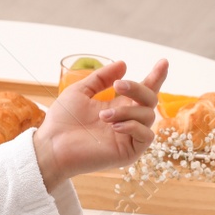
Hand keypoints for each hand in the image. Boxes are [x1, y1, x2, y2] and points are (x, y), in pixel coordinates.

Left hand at [32, 58, 168, 186]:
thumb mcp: (81, 91)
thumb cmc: (62, 121)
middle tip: (118, 85)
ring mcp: (129, 137)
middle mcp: (128, 120)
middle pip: (150, 100)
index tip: (163, 61)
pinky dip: (133, 126)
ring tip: (104, 116)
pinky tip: (115, 126)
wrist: (51, 146)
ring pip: (148, 116)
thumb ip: (101, 78)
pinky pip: (146, 136)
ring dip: (127, 111)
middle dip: (138, 89)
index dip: (155, 76)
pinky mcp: (129, 152)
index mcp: (119, 106)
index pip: (144, 90)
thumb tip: (123, 63)